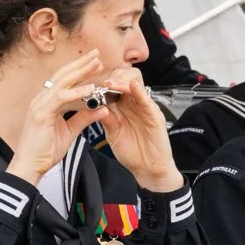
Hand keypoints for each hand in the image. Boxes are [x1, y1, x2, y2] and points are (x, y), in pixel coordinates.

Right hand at [6, 51, 107, 183]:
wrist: (29, 166)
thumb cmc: (46, 150)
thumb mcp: (70, 131)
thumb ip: (84, 118)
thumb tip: (103, 108)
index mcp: (47, 102)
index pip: (64, 80)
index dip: (79, 70)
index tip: (96, 62)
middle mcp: (41, 99)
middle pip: (63, 75)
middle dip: (81, 63)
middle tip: (97, 53)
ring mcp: (39, 105)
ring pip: (62, 82)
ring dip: (81, 71)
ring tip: (97, 63)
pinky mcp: (41, 114)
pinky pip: (60, 98)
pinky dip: (76, 92)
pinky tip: (90, 88)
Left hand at [93, 68, 181, 192]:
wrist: (147, 169)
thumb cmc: (132, 152)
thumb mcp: (113, 133)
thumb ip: (106, 119)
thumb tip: (93, 104)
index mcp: (124, 106)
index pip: (114, 85)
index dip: (102, 81)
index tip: (89, 82)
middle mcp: (135, 103)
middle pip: (126, 78)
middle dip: (113, 76)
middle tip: (100, 81)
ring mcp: (145, 108)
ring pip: (137, 83)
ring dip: (123, 80)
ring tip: (111, 83)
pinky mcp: (155, 116)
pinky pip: (147, 100)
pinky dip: (140, 91)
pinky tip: (131, 86)